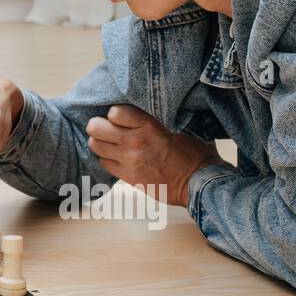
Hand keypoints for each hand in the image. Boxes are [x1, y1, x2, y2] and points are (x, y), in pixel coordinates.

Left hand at [85, 104, 226, 206]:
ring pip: (96, 145)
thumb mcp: (176, 129)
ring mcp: (129, 160)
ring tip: (109, 143)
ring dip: (100, 143)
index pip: (114, 112)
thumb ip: (153, 123)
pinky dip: (107, 159)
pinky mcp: (129, 177)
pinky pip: (104, 163)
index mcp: (149, 126)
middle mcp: (135, 142)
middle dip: (99, 126)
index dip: (115, 114)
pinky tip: (117, 158)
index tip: (120, 117)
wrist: (199, 183)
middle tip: (105, 128)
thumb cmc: (192, 154)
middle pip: (97, 128)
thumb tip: (140, 116)